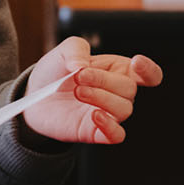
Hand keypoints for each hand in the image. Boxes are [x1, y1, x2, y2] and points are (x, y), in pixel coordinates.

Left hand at [20, 36, 163, 143]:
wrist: (34, 96)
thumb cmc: (55, 72)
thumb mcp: (64, 50)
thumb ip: (76, 49)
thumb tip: (82, 66)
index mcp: (118, 70)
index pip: (149, 75)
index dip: (149, 70)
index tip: (136, 62)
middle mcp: (117, 93)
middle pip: (130, 89)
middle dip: (104, 80)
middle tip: (78, 76)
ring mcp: (109, 113)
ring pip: (124, 109)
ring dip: (101, 98)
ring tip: (78, 91)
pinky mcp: (97, 132)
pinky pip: (117, 135)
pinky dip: (110, 126)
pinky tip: (94, 115)